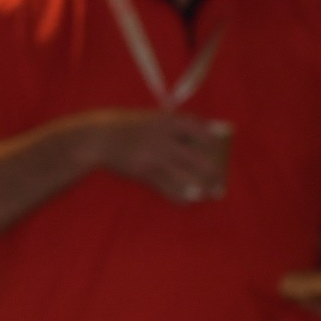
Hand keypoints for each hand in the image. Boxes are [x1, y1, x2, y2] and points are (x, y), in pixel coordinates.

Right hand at [86, 109, 231, 203]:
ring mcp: (153, 156)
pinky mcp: (144, 171)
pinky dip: (178, 195)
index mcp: (165, 122)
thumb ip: (172, 125)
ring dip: (199, 186)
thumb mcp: (150, 119)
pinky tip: (187, 201)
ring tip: (210, 194)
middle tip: (221, 178)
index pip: (195, 126)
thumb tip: (201, 132)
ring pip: (182, 174)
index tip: (218, 142)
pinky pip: (165, 186)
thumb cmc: (127, 127)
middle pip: (194, 156)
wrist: (99, 138)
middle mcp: (162, 139)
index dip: (209, 135)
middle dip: (211, 169)